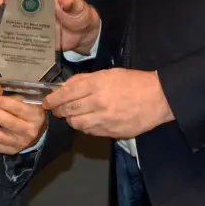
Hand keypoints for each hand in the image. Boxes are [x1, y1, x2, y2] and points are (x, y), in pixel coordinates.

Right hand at [0, 0, 100, 55]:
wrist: (83, 36)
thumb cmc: (80, 15)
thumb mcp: (78, 7)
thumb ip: (71, 2)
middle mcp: (33, 1)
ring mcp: (30, 16)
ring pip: (11, 10)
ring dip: (1, 10)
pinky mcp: (30, 31)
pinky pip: (16, 29)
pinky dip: (6, 29)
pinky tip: (1, 32)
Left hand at [0, 93, 48, 154]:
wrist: (37, 132)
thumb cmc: (29, 111)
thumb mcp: (26, 100)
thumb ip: (12, 94)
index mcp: (34, 115)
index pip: (16, 108)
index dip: (1, 102)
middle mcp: (28, 130)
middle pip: (7, 122)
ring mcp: (20, 142)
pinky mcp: (12, 150)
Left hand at [43, 69, 173, 138]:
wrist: (158, 98)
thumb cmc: (134, 82)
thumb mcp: (108, 73)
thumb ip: (85, 80)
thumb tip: (65, 86)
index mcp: (97, 85)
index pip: (67, 94)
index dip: (53, 99)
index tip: (46, 102)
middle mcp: (99, 103)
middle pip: (69, 110)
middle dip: (58, 110)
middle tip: (55, 109)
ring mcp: (105, 120)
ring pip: (77, 124)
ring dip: (70, 119)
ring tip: (71, 115)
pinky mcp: (111, 132)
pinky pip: (90, 132)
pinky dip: (84, 127)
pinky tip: (86, 121)